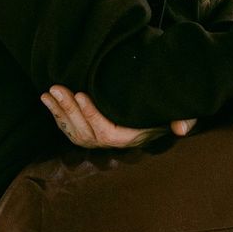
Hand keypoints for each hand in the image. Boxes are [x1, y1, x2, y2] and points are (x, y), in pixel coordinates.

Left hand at [40, 86, 196, 148]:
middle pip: (85, 131)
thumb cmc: (165, 112)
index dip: (92, 114)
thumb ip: (185, 120)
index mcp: (129, 137)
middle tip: (57, 88)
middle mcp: (111, 143)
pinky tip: (47, 100)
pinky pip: (68, 129)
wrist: (155, 114)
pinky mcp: (88, 133)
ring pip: (74, 131)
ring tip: (49, 92)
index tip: (81, 93)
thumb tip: (181, 129)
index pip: (106, 131)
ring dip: (60, 112)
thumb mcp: (180, 114)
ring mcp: (98, 140)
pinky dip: (56, 115)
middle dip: (70, 109)